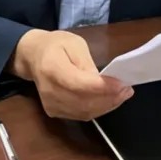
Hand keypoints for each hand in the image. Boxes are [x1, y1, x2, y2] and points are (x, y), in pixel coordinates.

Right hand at [10, 30, 133, 120]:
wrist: (33, 57)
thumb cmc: (55, 45)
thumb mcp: (74, 44)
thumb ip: (87, 63)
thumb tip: (103, 82)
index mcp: (51, 68)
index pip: (79, 84)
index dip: (102, 88)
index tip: (122, 84)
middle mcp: (49, 91)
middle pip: (83, 102)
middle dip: (109, 98)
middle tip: (127, 89)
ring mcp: (51, 105)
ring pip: (85, 112)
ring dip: (107, 105)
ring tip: (122, 94)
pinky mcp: (54, 112)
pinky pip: (81, 115)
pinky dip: (98, 109)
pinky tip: (109, 100)